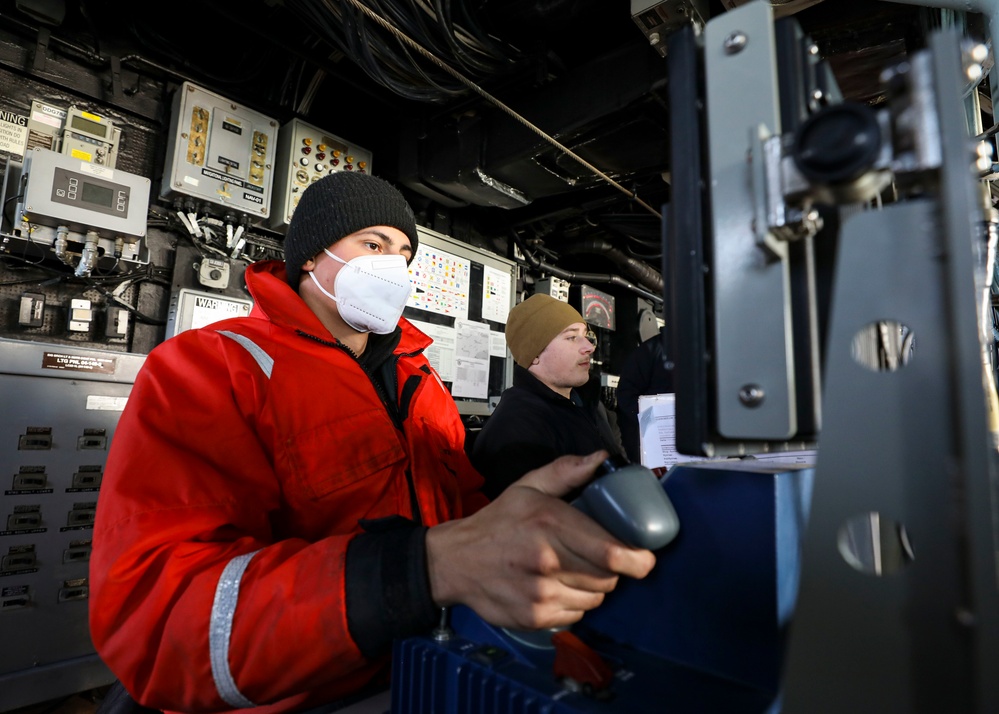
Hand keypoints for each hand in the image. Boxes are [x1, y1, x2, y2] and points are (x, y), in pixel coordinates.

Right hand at [425, 450, 656, 630]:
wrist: (455, 561)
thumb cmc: (498, 522)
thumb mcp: (528, 487)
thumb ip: (566, 472)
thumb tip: (600, 459)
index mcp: (549, 524)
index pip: (612, 552)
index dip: (638, 559)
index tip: (645, 556)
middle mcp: (547, 562)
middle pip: (609, 577)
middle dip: (615, 569)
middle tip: (603, 556)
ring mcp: (541, 594)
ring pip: (596, 598)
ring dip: (595, 586)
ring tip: (576, 569)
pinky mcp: (535, 618)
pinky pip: (578, 614)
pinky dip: (576, 602)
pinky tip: (558, 586)